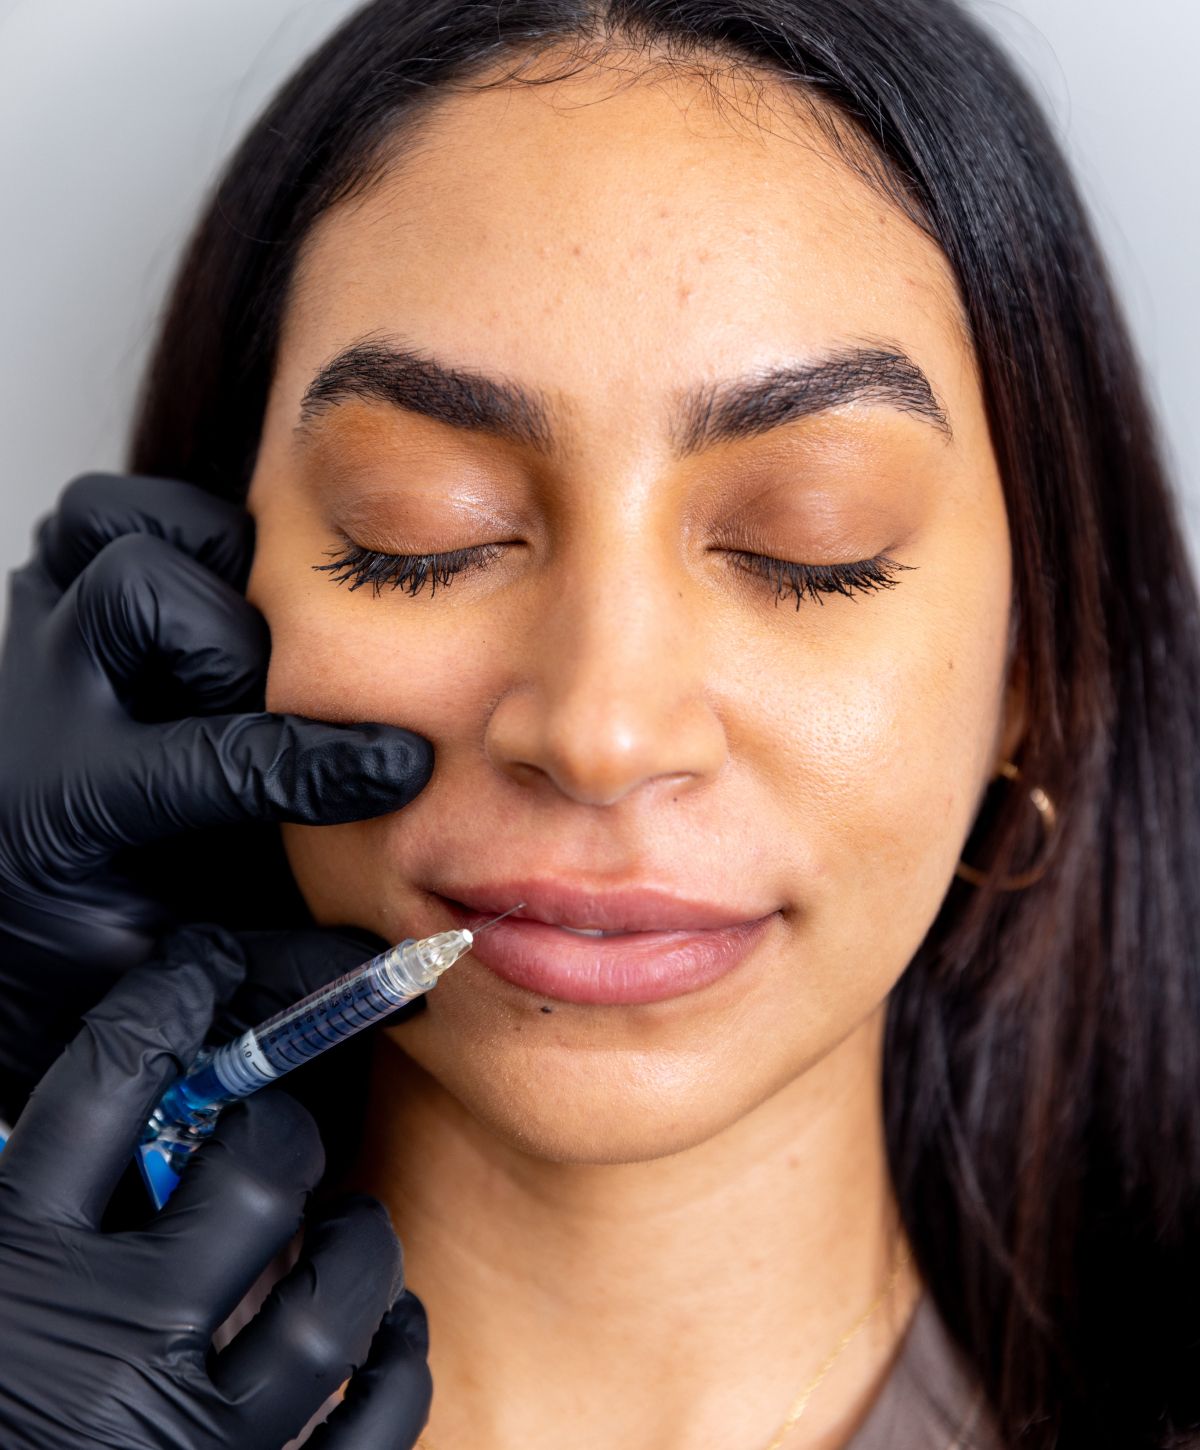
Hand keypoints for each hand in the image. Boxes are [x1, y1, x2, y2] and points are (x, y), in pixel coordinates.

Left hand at [0, 472, 432, 1107]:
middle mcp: (38, 702)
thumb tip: (410, 965)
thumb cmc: (85, 944)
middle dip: (249, 648)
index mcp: (67, 810)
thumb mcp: (172, 974)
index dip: (325, 762)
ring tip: (258, 628)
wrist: (1, 899)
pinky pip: (106, 514)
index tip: (405, 767)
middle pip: (157, 606)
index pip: (215, 765)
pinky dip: (175, 529)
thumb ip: (283, 962)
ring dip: (213, 566)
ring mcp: (36, 631)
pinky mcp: (48, 591)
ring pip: (129, 534)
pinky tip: (219, 589)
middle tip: (297, 695)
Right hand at [0, 930, 433, 1449]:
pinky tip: (379, 1327)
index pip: (107, 1081)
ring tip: (337, 1231)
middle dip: (280, 1133)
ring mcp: (191, 1441)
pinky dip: (396, 1352)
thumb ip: (31, 1202)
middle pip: (256, 1169)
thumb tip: (108, 1109)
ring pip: (338, 1283)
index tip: (206, 967)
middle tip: (270, 1142)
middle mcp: (105, 1349)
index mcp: (12, 1273)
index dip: (172, 998)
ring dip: (356, 1235)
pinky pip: (380, 1408)